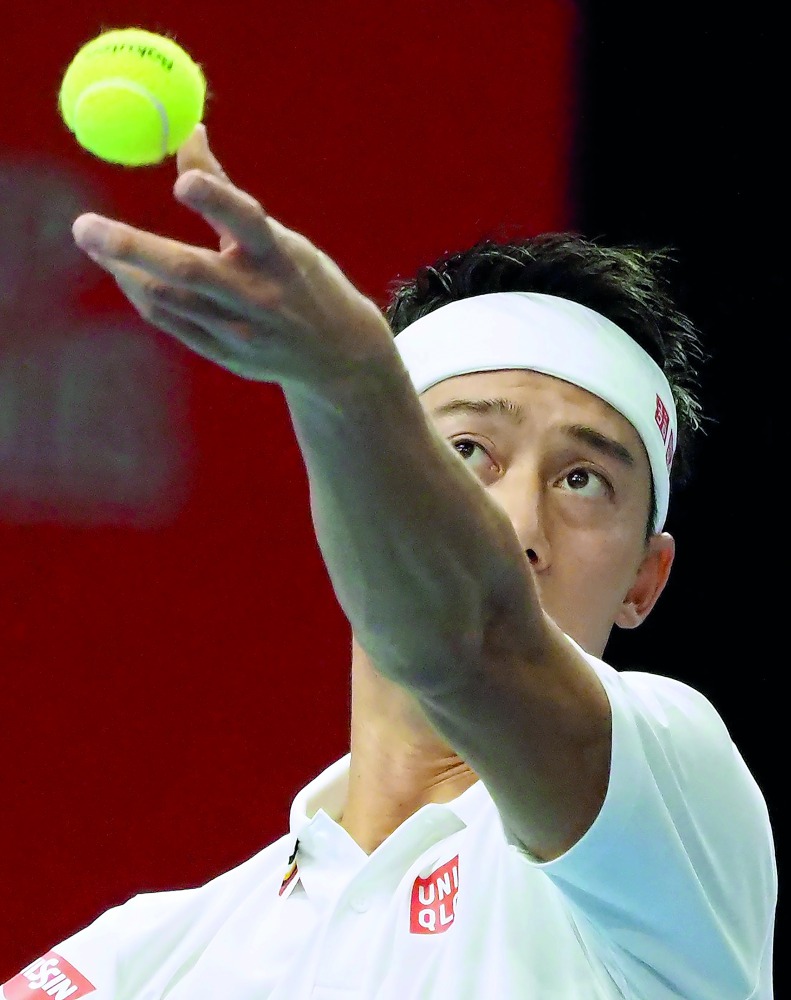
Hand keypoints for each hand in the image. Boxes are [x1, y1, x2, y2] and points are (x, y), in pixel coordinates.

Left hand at [71, 125, 393, 390]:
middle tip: (84, 227)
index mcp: (281, 257)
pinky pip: (171, 321)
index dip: (216, 199)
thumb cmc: (301, 281)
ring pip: (170, 300)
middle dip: (133, 248)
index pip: (247, 222)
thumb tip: (190, 132)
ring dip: (127, 269)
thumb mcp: (280, 238)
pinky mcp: (227, 355)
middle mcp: (261, 296)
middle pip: (189, 271)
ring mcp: (242, 332)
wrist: (337, 356)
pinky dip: (143, 294)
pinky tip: (126, 273)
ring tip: (96, 240)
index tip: (182, 180)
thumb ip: (228, 194)